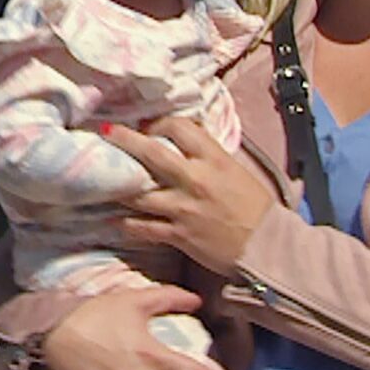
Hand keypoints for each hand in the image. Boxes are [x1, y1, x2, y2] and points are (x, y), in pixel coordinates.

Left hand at [102, 115, 279, 274]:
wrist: (268, 247)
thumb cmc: (256, 208)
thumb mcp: (236, 171)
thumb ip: (209, 157)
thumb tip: (185, 143)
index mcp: (214, 159)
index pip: (180, 128)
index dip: (159, 123)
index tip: (148, 126)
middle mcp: (196, 179)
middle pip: (151, 154)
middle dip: (124, 140)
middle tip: (105, 133)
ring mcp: (184, 208)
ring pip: (140, 194)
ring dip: (118, 187)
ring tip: (102, 181)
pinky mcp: (179, 235)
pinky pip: (143, 228)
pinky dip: (126, 225)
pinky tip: (113, 221)